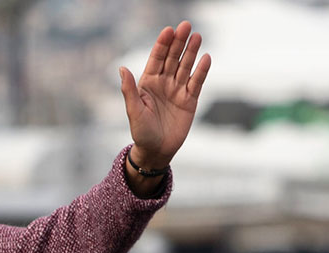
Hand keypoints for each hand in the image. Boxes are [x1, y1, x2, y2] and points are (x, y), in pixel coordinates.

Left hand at [119, 21, 211, 168]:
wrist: (156, 150)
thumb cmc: (141, 132)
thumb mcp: (133, 111)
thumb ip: (129, 90)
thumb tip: (122, 69)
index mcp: (148, 82)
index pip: (156, 59)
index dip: (162, 44)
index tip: (168, 30)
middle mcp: (163, 82)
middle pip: (172, 58)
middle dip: (179, 42)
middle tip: (186, 25)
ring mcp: (177, 90)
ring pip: (185, 67)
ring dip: (191, 52)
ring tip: (197, 36)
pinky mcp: (190, 100)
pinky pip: (197, 82)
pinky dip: (201, 71)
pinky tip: (206, 58)